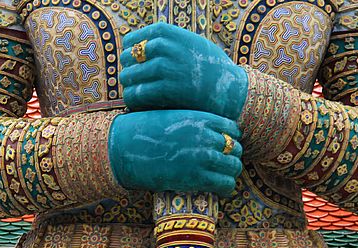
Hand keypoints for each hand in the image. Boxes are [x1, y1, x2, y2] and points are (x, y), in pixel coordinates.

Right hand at [109, 109, 242, 196]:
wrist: (124, 148)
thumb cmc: (140, 132)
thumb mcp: (170, 117)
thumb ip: (190, 123)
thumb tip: (197, 134)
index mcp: (202, 118)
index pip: (232, 129)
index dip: (229, 140)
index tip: (221, 149)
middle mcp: (207, 136)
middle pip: (235, 149)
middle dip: (231, 158)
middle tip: (222, 168)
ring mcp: (203, 157)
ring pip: (233, 168)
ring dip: (229, 175)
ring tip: (220, 180)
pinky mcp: (196, 177)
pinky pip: (224, 184)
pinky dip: (225, 188)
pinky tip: (219, 190)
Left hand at [120, 23, 247, 120]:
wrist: (229, 89)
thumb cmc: (208, 68)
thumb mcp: (191, 44)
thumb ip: (169, 42)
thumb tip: (140, 47)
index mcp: (171, 34)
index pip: (134, 39)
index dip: (129, 52)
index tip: (132, 61)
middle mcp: (167, 48)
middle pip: (129, 58)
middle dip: (128, 69)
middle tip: (133, 79)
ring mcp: (167, 69)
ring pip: (128, 77)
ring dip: (129, 86)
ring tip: (137, 92)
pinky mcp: (167, 90)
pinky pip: (135, 94)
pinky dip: (133, 100)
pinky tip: (140, 103)